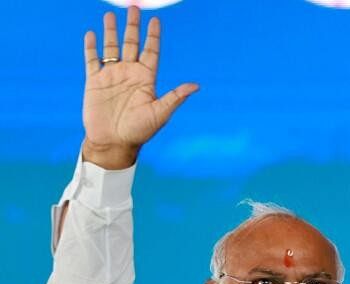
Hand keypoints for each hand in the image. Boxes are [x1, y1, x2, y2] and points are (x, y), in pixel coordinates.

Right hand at [81, 8, 197, 168]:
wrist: (114, 142)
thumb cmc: (139, 131)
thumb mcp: (160, 113)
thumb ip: (175, 97)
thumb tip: (196, 86)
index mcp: (147, 79)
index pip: (151, 52)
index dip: (153, 36)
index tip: (155, 20)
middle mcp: (130, 74)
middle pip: (132, 44)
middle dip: (133, 26)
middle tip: (133, 7)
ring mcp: (112, 76)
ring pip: (111, 47)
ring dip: (110, 31)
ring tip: (110, 15)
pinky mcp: (94, 81)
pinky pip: (92, 60)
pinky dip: (91, 47)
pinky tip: (92, 34)